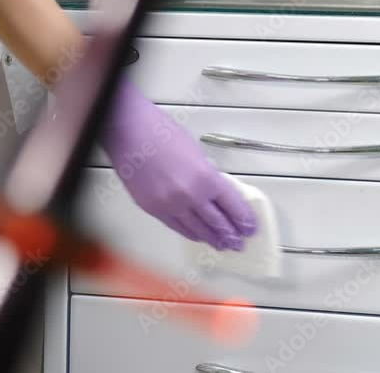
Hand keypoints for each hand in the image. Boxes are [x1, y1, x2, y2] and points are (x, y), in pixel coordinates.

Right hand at [102, 79, 256, 250]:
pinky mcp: (153, 209)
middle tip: (239, 243)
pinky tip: (198, 237)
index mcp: (206, 178)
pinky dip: (190, 233)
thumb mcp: (195, 152)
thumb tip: (213, 192)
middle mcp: (190, 196)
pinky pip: (176, 226)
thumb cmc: (161, 133)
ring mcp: (170, 205)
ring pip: (197, 229)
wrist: (129, 133)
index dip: (243, 219)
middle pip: (217, 222)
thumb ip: (206, 175)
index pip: (232, 205)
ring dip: (212, 238)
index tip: (250, 228)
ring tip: (222, 246)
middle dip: (230, 234)